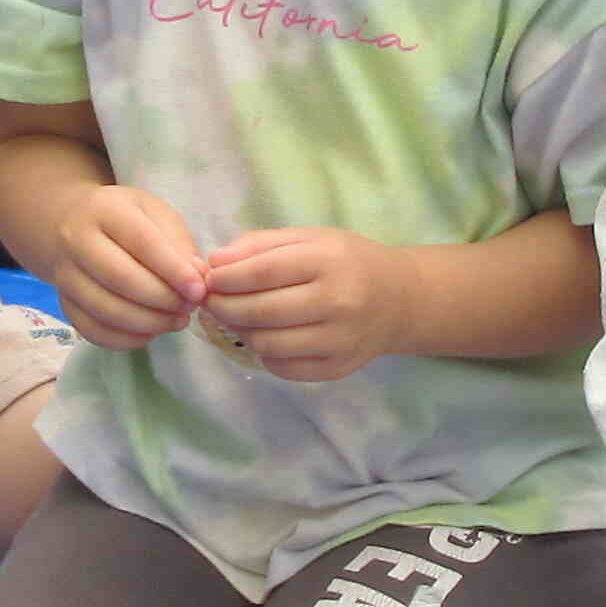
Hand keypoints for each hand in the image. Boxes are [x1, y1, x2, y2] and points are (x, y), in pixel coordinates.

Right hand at [42, 181, 212, 349]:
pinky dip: (127, 339)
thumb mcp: (156, 214)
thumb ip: (179, 245)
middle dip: (162, 299)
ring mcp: (65, 275)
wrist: (71, 225)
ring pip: (106, 310)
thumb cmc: (125, 219)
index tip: (199, 290)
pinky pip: (94, 331)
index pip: (142, 242)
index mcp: (104, 209)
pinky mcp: (64, 303)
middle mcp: (76, 241)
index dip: (173, 270)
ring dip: (149, 323)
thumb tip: (197, 281)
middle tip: (189, 307)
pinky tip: (151, 332)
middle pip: (120, 278)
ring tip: (176, 320)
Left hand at [196, 225, 410, 382]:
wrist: (398, 299)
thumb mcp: (309, 238)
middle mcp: (338, 302)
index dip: (226, 278)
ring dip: (241, 331)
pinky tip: (265, 336)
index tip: (208, 279)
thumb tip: (215, 263)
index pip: (262, 272)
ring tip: (236, 318)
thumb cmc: (346, 261)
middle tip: (211, 301)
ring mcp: (340, 339)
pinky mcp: (338, 368)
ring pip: (268, 344)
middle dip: (224, 307)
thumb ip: (260, 245)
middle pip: (261, 312)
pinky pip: (284, 368)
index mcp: (328, 261)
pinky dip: (265, 353)